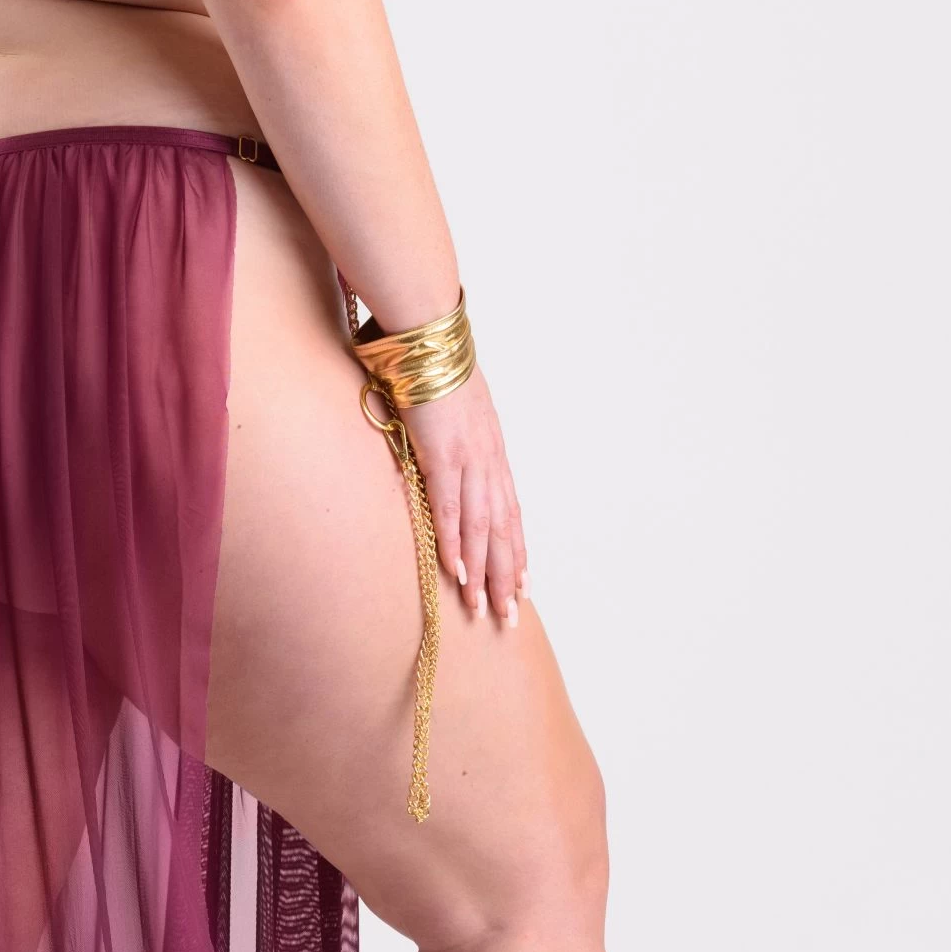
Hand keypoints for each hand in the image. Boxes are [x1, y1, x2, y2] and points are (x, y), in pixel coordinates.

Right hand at [397, 371, 527, 623]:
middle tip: (509, 615)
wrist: (429, 335)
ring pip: (481, 528)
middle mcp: (489, 460)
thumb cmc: (434, 366)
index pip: (510, 512)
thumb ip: (450, 438)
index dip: (515, 551)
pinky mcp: (442, 454)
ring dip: (482, 571)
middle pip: (503, 529)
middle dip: (506, 575)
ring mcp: (468, 459)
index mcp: (492, 451)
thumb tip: (438, 455)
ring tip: (483, 607)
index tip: (521, 584)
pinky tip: (457, 571)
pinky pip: (450, 508)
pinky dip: (454, 543)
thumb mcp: (451, 409)